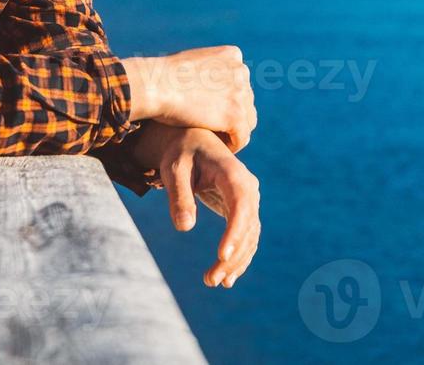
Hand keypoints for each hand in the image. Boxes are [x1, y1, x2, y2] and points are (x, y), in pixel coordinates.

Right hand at [121, 46, 255, 150]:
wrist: (156, 85)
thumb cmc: (163, 76)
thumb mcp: (192, 63)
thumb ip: (208, 72)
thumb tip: (209, 86)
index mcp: (232, 56)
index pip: (240, 84)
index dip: (227, 101)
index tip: (211, 112)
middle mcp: (241, 72)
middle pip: (246, 102)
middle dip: (232, 116)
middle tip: (213, 129)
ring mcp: (240, 94)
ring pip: (247, 121)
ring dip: (233, 131)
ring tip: (215, 138)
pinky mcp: (236, 115)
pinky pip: (242, 137)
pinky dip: (232, 145)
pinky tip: (217, 146)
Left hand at [131, 124, 260, 287]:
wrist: (192, 142)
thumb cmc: (181, 153)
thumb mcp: (174, 170)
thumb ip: (179, 196)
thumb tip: (184, 227)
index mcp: (233, 173)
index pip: (241, 205)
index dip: (235, 232)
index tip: (222, 256)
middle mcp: (248, 187)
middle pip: (248, 226)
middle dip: (232, 256)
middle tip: (210, 280)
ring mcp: (249, 199)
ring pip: (250, 236)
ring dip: (235, 261)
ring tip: (213, 282)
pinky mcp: (242, 210)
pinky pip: (246, 237)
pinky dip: (238, 257)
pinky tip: (226, 278)